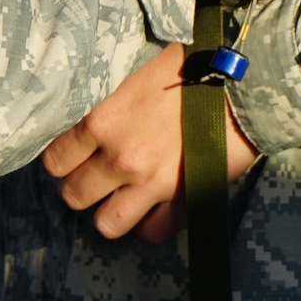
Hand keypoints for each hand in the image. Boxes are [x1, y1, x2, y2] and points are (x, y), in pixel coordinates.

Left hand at [44, 43, 258, 241]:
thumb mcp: (140, 76)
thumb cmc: (194, 68)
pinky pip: (152, 231)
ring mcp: (151, 185)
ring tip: (119, 199)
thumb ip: (115, 103)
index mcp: (103, 121)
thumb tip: (101, 113)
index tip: (70, 159)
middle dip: (80, 188)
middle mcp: (120, 159)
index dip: (61, 162)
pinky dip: (150, 223)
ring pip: (106, 224)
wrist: (244, 86)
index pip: (55, 160)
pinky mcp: (183, 201)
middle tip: (93, 179)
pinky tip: (154, 208)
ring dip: (110, 212)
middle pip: (73, 196)